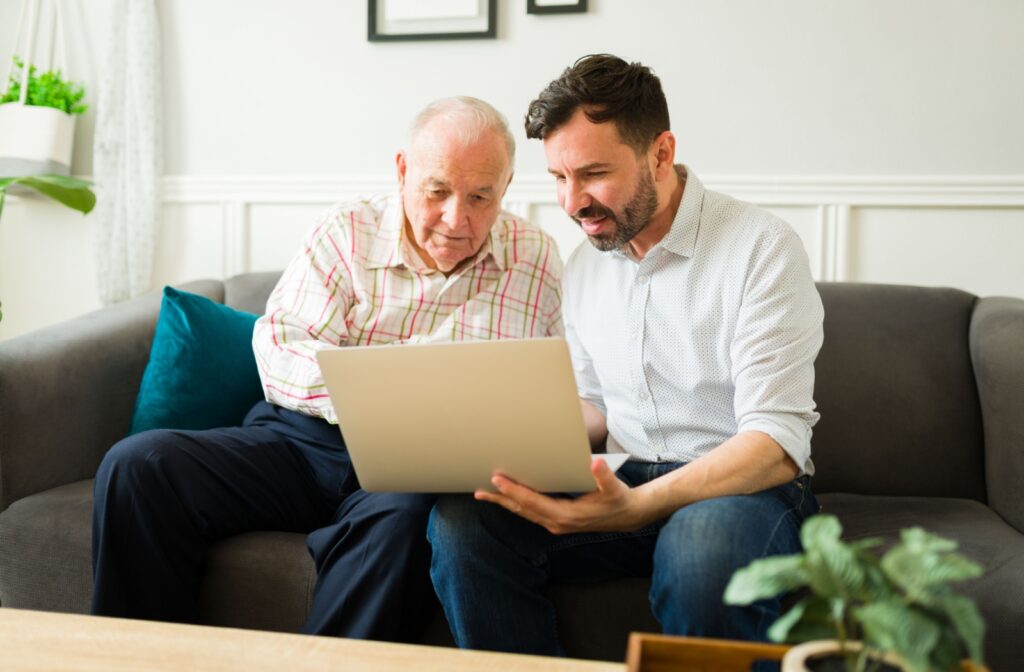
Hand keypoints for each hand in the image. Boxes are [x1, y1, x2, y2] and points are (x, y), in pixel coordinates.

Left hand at [474, 458, 650, 533]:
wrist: (627, 516)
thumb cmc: (619, 499)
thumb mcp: (614, 487)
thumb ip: (604, 476)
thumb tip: (595, 464)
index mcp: (567, 515)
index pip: (534, 502)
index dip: (515, 491)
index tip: (498, 480)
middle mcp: (557, 522)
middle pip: (522, 510)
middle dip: (501, 499)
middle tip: (479, 488)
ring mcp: (555, 523)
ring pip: (524, 513)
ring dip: (504, 503)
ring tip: (483, 493)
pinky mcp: (556, 521)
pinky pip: (530, 513)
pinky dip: (515, 504)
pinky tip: (505, 497)